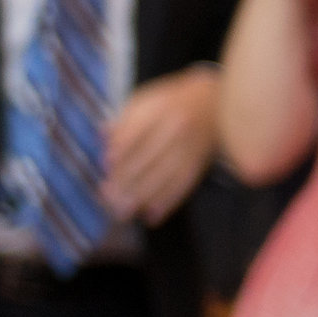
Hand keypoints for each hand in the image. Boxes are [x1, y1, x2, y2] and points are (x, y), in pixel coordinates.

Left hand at [104, 69, 219, 224]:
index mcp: (159, 109)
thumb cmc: (168, 102)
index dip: (123, 148)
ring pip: (167, 174)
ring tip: (122, 212)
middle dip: (128, 178)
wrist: (215, 101)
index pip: (139, 130)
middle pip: (151, 156)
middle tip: (107, 197)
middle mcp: (177, 128)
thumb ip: (123, 120)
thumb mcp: (144, 100)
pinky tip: (151, 216)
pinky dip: (168, 202)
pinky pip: (184, 184)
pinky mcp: (200, 164)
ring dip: (144, 196)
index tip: (106, 165)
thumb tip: (102, 136)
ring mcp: (190, 147)